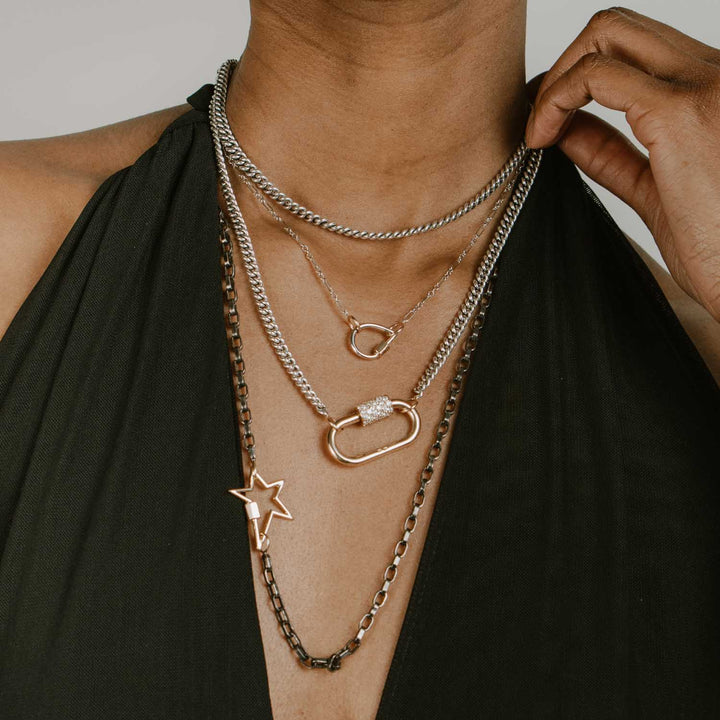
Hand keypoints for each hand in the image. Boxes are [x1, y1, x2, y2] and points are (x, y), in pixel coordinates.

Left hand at [525, 7, 719, 321]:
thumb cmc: (719, 249)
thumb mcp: (657, 192)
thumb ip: (614, 156)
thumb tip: (568, 131)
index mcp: (713, 91)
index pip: (636, 49)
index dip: (579, 75)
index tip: (548, 118)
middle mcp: (715, 74)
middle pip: (618, 27)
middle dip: (563, 65)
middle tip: (539, 121)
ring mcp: (702, 87)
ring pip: (606, 34)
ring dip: (555, 79)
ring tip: (537, 133)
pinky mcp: (680, 114)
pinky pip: (596, 77)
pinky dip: (555, 99)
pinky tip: (542, 139)